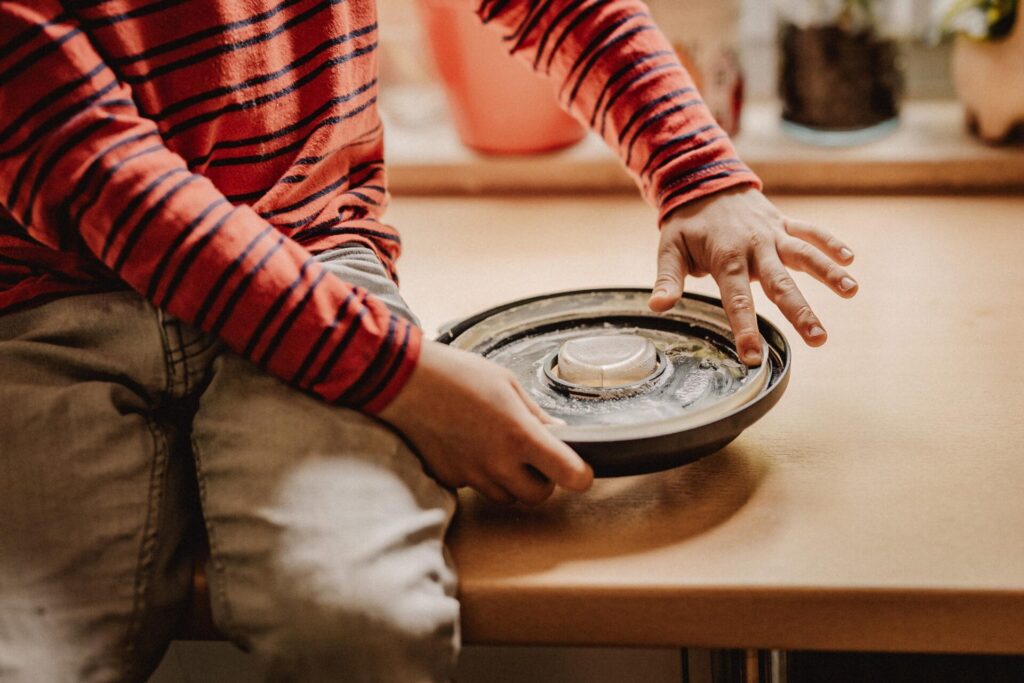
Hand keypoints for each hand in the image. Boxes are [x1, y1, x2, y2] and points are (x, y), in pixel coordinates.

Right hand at [378, 340, 593, 503]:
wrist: (403, 381)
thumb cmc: (456, 374)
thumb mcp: (507, 383)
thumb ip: (536, 415)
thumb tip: (558, 433)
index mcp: (520, 436)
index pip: (569, 474)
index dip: (580, 475)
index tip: (580, 470)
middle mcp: (498, 463)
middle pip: (538, 496)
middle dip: (542, 480)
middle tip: (535, 458)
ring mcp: (471, 475)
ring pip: (506, 496)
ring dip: (511, 481)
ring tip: (497, 448)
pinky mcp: (448, 478)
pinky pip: (475, 487)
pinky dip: (480, 475)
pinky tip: (469, 446)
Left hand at [650, 186, 857, 364]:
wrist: (704, 180)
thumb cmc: (687, 223)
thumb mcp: (670, 248)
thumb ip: (668, 279)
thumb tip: (658, 306)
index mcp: (725, 257)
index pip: (737, 299)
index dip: (744, 329)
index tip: (753, 357)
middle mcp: (754, 246)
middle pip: (780, 283)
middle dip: (800, 311)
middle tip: (819, 339)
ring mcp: (772, 234)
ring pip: (804, 255)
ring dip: (828, 272)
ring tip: (851, 291)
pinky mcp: (784, 224)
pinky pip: (811, 232)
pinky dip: (830, 242)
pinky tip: (851, 259)